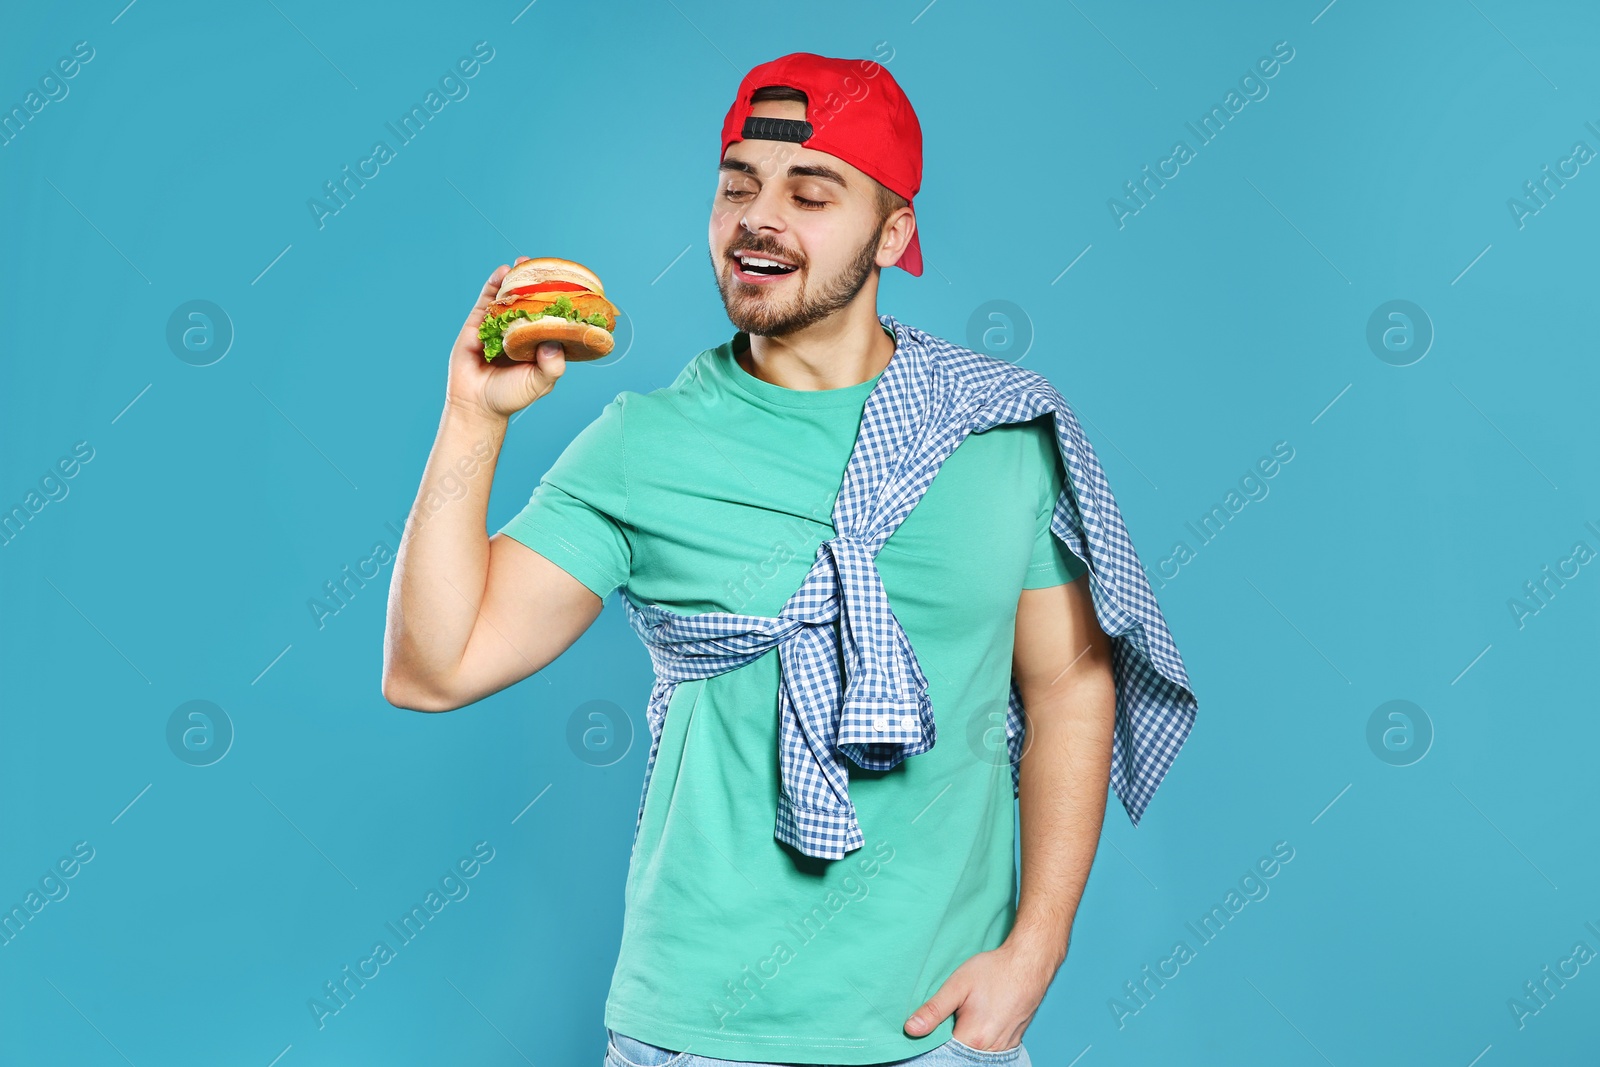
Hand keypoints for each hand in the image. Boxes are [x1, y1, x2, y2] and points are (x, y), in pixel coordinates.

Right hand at [445, 255, 567, 420]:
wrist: (478, 404)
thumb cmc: (512, 395)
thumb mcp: (540, 382)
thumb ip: (552, 366)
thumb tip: (554, 341)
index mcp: (539, 341)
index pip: (551, 316)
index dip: (559, 300)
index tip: (571, 284)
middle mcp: (520, 329)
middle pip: (530, 300)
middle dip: (538, 282)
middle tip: (547, 267)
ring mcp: (499, 324)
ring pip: (509, 296)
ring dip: (516, 277)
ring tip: (524, 263)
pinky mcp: (478, 323)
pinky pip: (487, 300)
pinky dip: (494, 284)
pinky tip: (502, 272)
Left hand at [902, 941, 1058, 1050]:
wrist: (1028, 964)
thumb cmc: (994, 971)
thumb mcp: (958, 985)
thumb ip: (934, 1010)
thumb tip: (911, 1029)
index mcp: (973, 1037)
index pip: (943, 1052)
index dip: (932, 1042)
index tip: (931, 1028)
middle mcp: (990, 1048)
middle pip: (960, 1054)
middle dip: (950, 1042)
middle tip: (950, 1017)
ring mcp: (1004, 1047)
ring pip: (975, 1053)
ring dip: (966, 1041)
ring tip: (965, 1016)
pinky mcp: (1012, 1041)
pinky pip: (990, 1049)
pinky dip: (980, 1041)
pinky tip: (979, 1021)